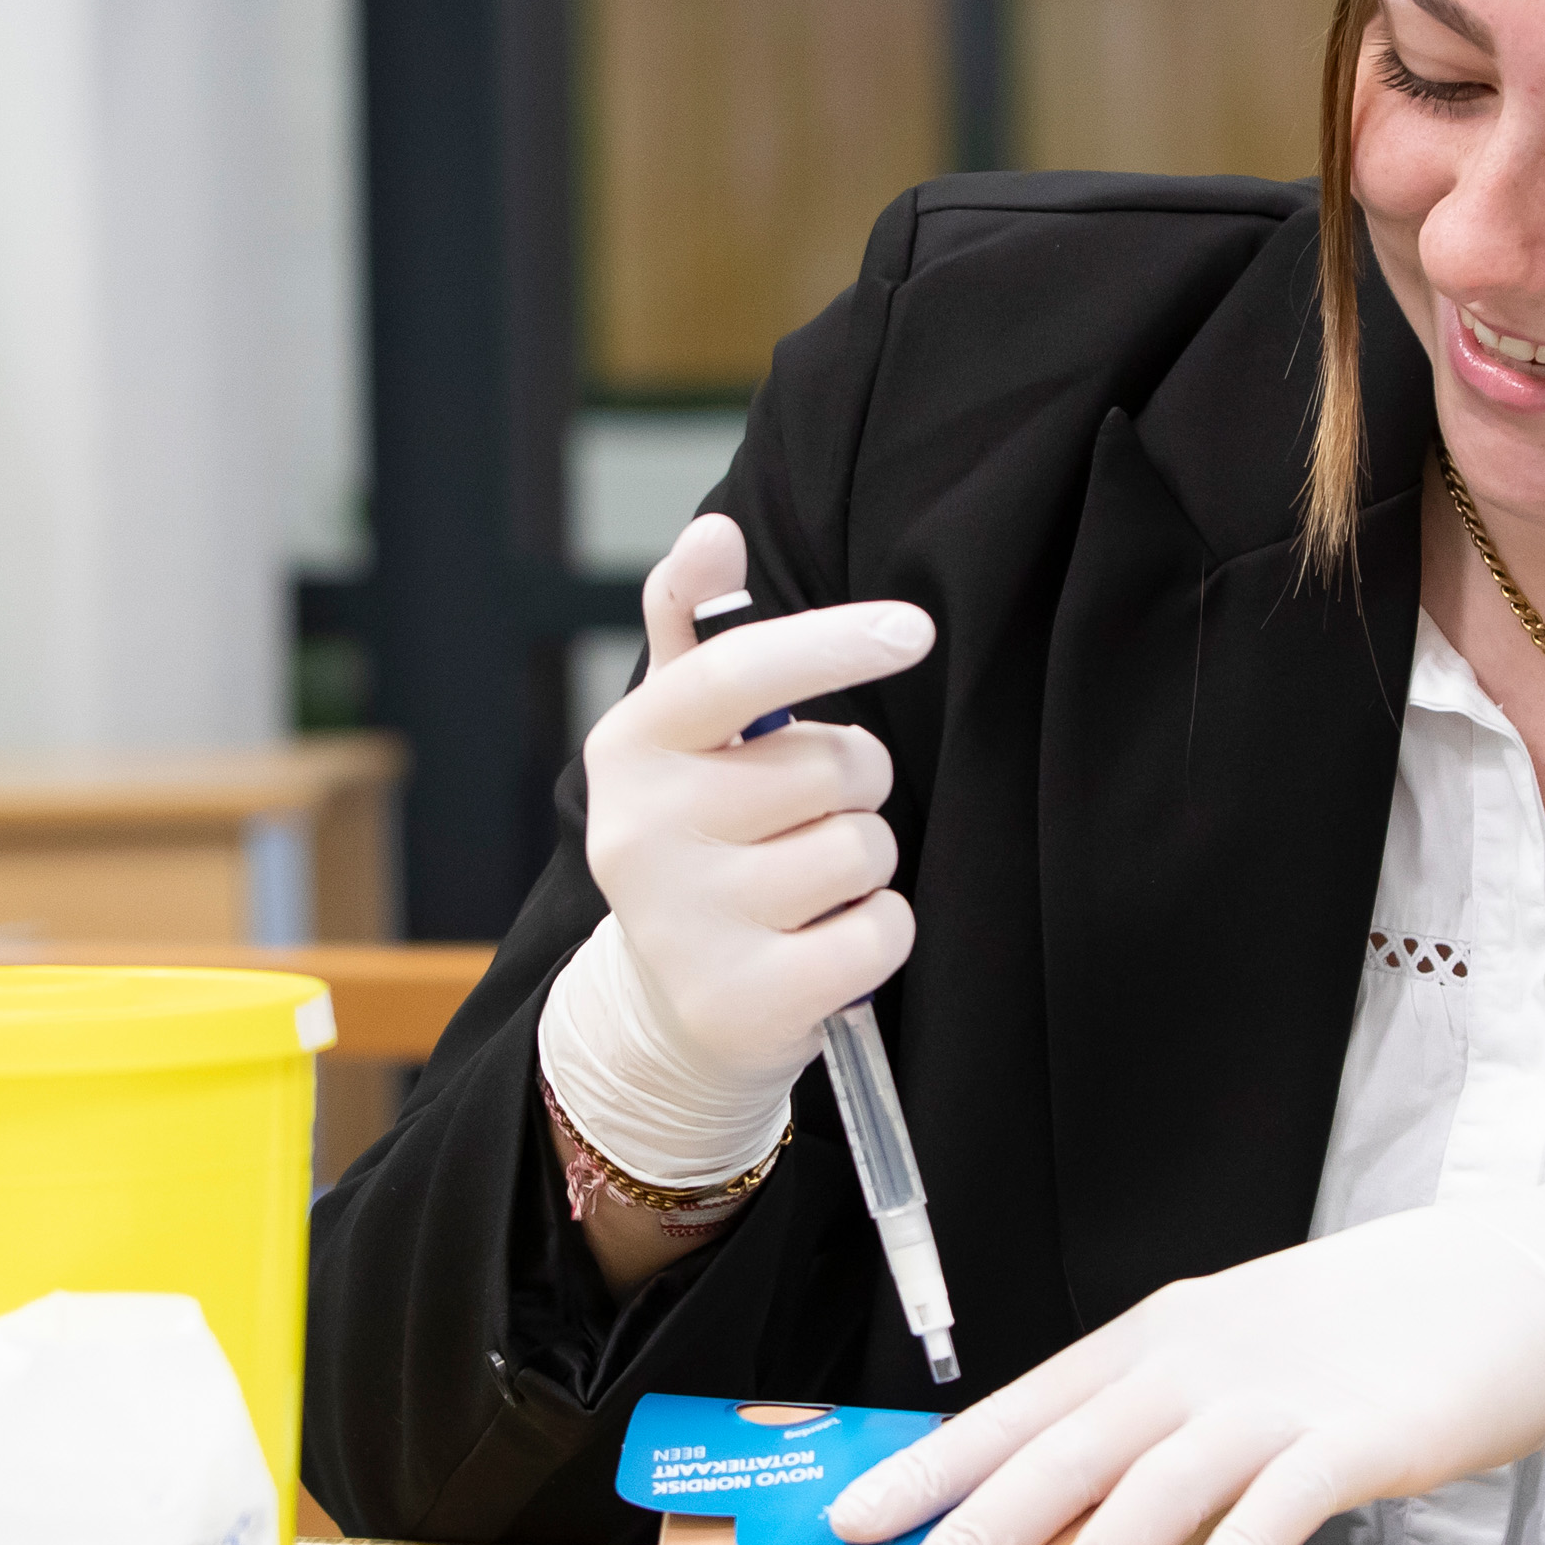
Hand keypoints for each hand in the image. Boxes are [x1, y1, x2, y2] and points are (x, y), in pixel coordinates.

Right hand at [534, 516, 935, 1180]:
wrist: (668, 1016)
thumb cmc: (701, 843)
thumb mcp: (681, 738)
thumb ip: (698, 630)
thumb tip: (714, 529)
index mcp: (631, 747)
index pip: (737, 673)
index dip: (831, 641)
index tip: (913, 628)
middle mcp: (641, 832)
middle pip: (832, 766)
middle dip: (852, 786)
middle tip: (806, 819)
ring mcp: (685, 924)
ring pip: (863, 849)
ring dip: (864, 866)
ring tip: (805, 890)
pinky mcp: (740, 1003)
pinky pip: (879, 932)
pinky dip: (877, 937)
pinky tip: (822, 946)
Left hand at [822, 1182, 1544, 1544]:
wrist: (1500, 1289)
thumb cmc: (1351, 1334)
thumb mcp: (1226, 1355)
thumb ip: (1146, 1417)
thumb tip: (1054, 1503)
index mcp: (1152, 1344)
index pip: (1021, 1409)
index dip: (934, 1465)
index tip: (852, 1516)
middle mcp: (1197, 1364)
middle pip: (1069, 1448)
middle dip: (978, 1528)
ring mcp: (1280, 1397)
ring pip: (1166, 1479)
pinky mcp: (1363, 1434)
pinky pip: (1287, 1497)